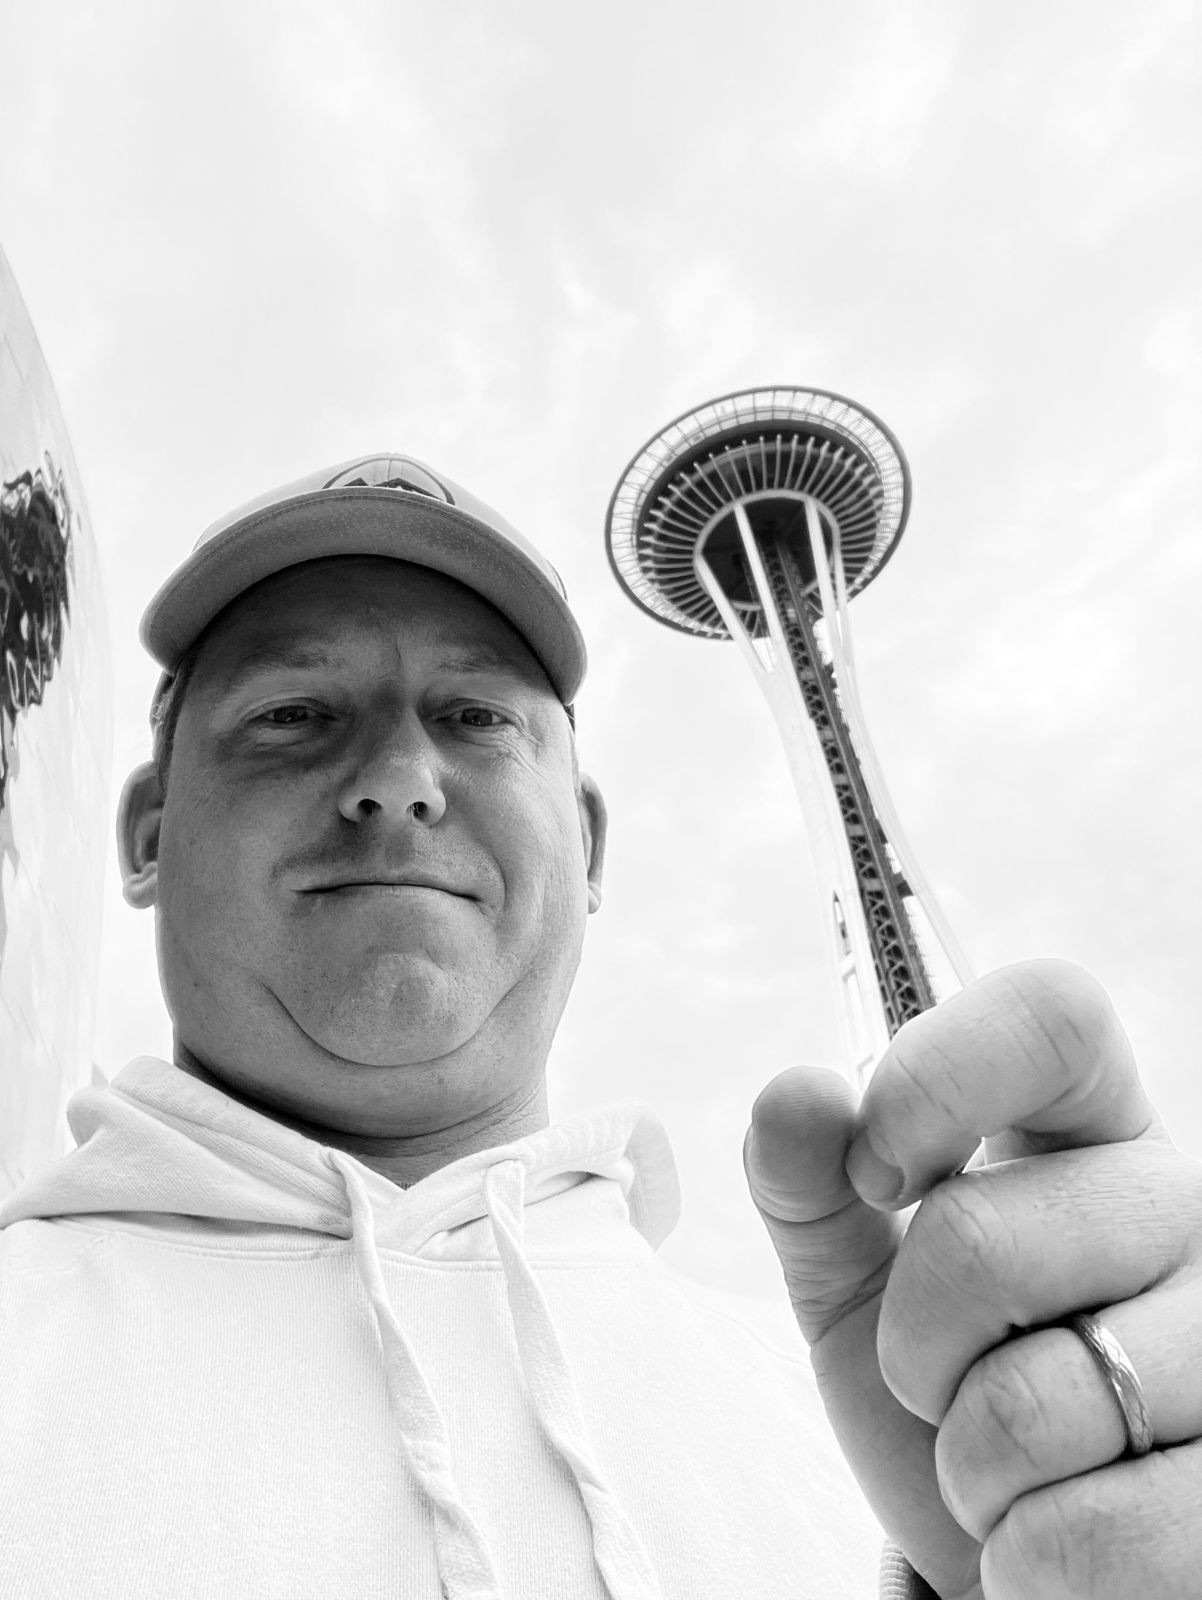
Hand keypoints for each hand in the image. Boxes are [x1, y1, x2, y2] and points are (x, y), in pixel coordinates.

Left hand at [743, 959, 1201, 1597]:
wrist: (1012, 1548)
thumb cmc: (941, 1388)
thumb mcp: (854, 1280)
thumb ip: (809, 1184)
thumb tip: (798, 1092)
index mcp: (1086, 1135)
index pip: (1051, 1016)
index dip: (937, 1075)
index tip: (876, 1170)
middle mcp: (1180, 1210)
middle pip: (979, 1237)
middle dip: (911, 1346)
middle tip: (942, 1382)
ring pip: (1035, 1401)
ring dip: (972, 1466)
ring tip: (1008, 1465)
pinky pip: (1096, 1533)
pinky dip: (1030, 1559)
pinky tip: (1053, 1537)